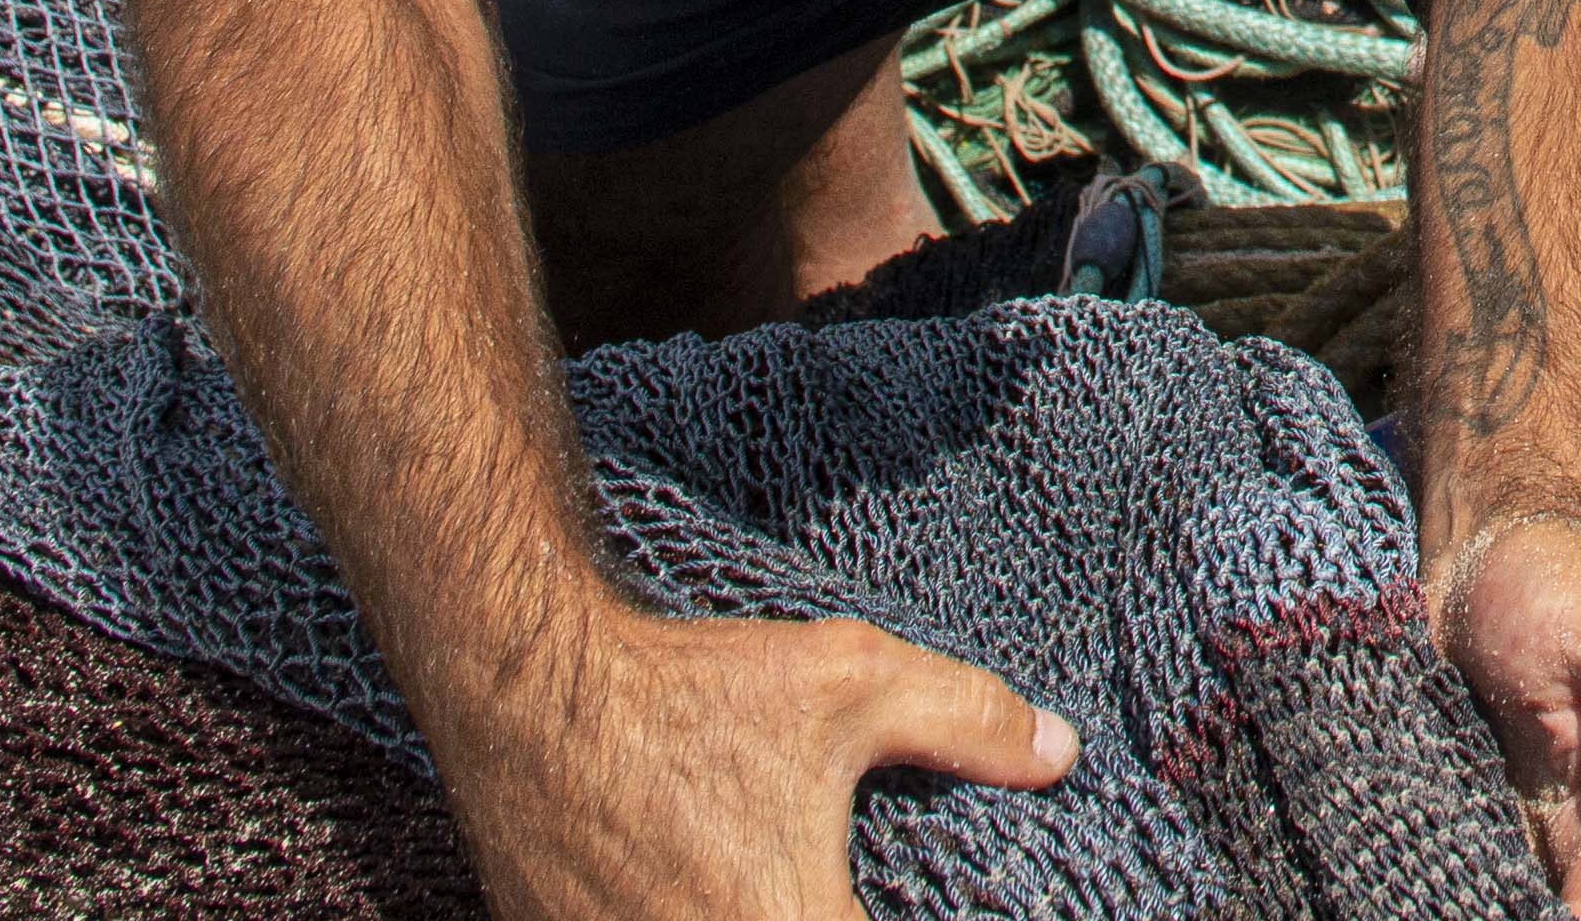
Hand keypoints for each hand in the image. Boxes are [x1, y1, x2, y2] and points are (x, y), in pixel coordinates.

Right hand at [439, 602, 1073, 920]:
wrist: (523, 694)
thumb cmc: (686, 692)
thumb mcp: (847, 683)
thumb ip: (963, 721)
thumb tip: (1057, 751)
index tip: (888, 903)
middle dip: (820, 920)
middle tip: (822, 886)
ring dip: (753, 919)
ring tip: (757, 882)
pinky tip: (704, 892)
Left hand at [1437, 510, 1580, 920]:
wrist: (1492, 553)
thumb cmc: (1565, 583)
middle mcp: (1577, 837)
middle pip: (1559, 915)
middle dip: (1527, 918)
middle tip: (1476, 909)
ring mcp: (1512, 834)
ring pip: (1501, 901)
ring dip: (1477, 904)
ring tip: (1439, 902)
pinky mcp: (1457, 820)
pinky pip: (1448, 874)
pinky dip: (1431, 887)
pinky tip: (1409, 891)